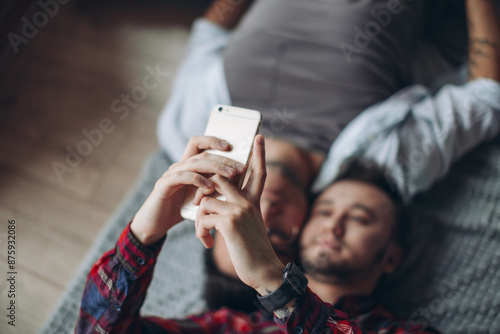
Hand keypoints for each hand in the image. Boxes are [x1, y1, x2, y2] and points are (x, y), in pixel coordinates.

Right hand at [131, 136, 246, 245]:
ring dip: (216, 167)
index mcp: (187, 165)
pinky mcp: (164, 185)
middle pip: (202, 154)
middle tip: (241, 168)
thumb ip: (214, 184)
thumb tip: (237, 176)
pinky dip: (197, 180)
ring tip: (231, 175)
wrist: (156, 224)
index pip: (199, 143)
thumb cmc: (180, 209)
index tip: (232, 146)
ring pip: (194, 163)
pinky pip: (182, 177)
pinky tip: (210, 187)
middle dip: (224, 159)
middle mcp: (178, 166)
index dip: (214, 141)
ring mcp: (170, 174)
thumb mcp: (201, 195)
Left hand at [195, 135, 284, 293]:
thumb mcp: (248, 225)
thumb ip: (236, 209)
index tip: (259, 136)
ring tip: (205, 234)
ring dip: (199, 217)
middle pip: (221, 177)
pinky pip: (203, 216)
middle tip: (199, 204)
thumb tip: (213, 201)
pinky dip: (200, 231)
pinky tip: (208, 243)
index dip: (259, 154)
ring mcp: (240, 209)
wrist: (263, 271)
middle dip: (203, 188)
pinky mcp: (230, 221)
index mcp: (255, 200)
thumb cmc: (252, 250)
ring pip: (206, 198)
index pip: (258, 171)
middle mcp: (249, 201)